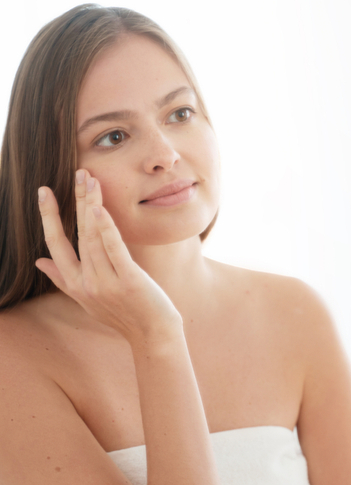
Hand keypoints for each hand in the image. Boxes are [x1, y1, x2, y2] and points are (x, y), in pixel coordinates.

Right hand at [36, 169, 182, 345]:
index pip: (55, 244)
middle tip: (76, 172)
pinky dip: (107, 230)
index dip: (49, 217)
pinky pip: (115, 251)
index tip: (44, 192)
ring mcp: (107, 283)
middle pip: (76, 234)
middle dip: (75, 201)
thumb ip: (63, 279)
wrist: (152, 336)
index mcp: (76, 285)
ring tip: (89, 180)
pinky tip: (100, 209)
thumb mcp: (87, 299)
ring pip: (93, 238)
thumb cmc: (123, 314)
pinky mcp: (129, 281)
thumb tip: (39, 262)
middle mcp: (86, 283)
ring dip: (91, 206)